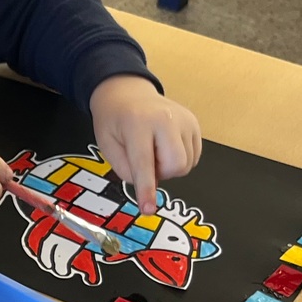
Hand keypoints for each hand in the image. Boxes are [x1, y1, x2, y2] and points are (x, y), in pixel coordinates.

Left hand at [90, 75, 201, 212]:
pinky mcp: (194, 124)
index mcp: (138, 123)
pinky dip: (179, 159)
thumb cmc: (114, 120)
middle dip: (162, 174)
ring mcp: (185, 120)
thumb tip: (148, 184)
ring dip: (169, 167)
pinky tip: (165, 146)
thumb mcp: (106, 144)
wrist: (128, 93)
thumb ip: (124, 168)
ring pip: (187, 164)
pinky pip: (194, 157)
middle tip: (146, 162)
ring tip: (154, 150)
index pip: (144, 163)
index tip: (148, 209)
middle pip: (176, 165)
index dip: (146, 189)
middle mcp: (166, 119)